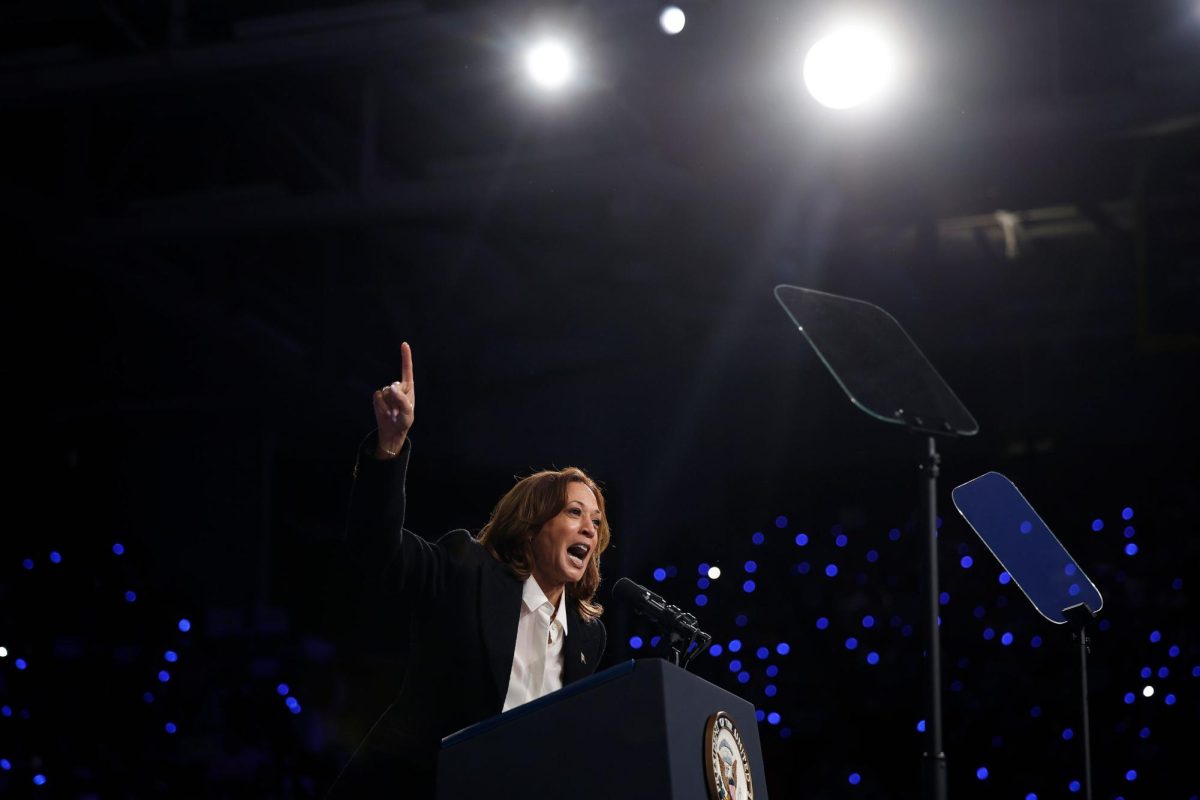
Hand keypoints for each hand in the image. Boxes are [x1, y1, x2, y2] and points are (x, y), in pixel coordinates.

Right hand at [373, 342, 414, 458]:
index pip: (407, 369)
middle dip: (396, 399)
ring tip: (393, 413)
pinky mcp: (378, 396)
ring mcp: (387, 391)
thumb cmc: (404, 420)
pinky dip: (381, 406)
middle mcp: (397, 386)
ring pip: (385, 392)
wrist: (392, 430)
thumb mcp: (408, 412)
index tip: (404, 344)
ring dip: (389, 405)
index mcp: (408, 387)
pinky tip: (386, 412)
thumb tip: (391, 387)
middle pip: (394, 386)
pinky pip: (377, 396)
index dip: (406, 357)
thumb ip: (401, 399)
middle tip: (399, 411)